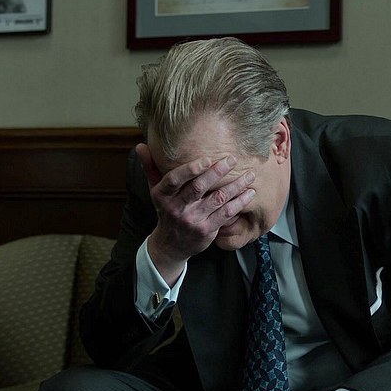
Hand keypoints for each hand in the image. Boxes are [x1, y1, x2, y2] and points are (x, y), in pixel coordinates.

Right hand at [136, 143, 255, 283]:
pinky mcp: (207, 230)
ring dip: (235, 186)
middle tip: (232, 159)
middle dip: (217, 172)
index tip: (208, 158)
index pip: (174, 179)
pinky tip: (250, 192)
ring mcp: (192, 220)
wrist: (171, 244)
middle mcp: (176, 208)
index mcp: (162, 195)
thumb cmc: (167, 210)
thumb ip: (151, 167)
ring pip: (217, 199)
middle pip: (198, 188)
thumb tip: (140, 146)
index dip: (191, 169)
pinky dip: (240, 202)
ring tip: (249, 174)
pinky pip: (226, 213)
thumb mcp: (155, 190)